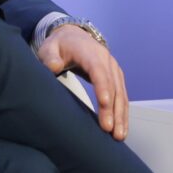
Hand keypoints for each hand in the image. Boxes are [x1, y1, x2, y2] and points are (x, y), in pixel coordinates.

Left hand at [36, 24, 128, 140]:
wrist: (73, 37)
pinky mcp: (116, 78)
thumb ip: (50, 57)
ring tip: (118, 135)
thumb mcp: (49, 48)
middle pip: (112, 86)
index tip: (104, 103)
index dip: (102, 87)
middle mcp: (106, 60)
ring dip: (121, 115)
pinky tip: (121, 127)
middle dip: (112, 109)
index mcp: (89, 52)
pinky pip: (122, 96)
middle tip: (110, 129)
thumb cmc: (60, 45)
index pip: (98, 71)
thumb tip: (54, 67)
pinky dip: (123, 112)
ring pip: (121, 94)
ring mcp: (113, 69)